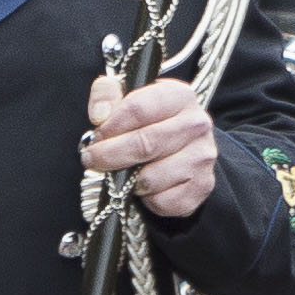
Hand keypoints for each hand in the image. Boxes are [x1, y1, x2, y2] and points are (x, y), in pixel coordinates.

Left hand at [86, 74, 217, 219]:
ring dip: (128, 181)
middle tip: (92, 160)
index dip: (110, 125)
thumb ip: (107, 93)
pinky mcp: (202, 186)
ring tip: (121, 174)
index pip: (138, 108)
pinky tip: (143, 188)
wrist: (184, 149)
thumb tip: (100, 114)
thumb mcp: (127, 97)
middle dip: (110, 155)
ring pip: (151, 177)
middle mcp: (197, 124)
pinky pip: (164, 201)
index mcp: (179, 96)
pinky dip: (147, 200)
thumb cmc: (149, 122)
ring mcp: (202, 157)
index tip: (97, 136)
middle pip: (145, 144)